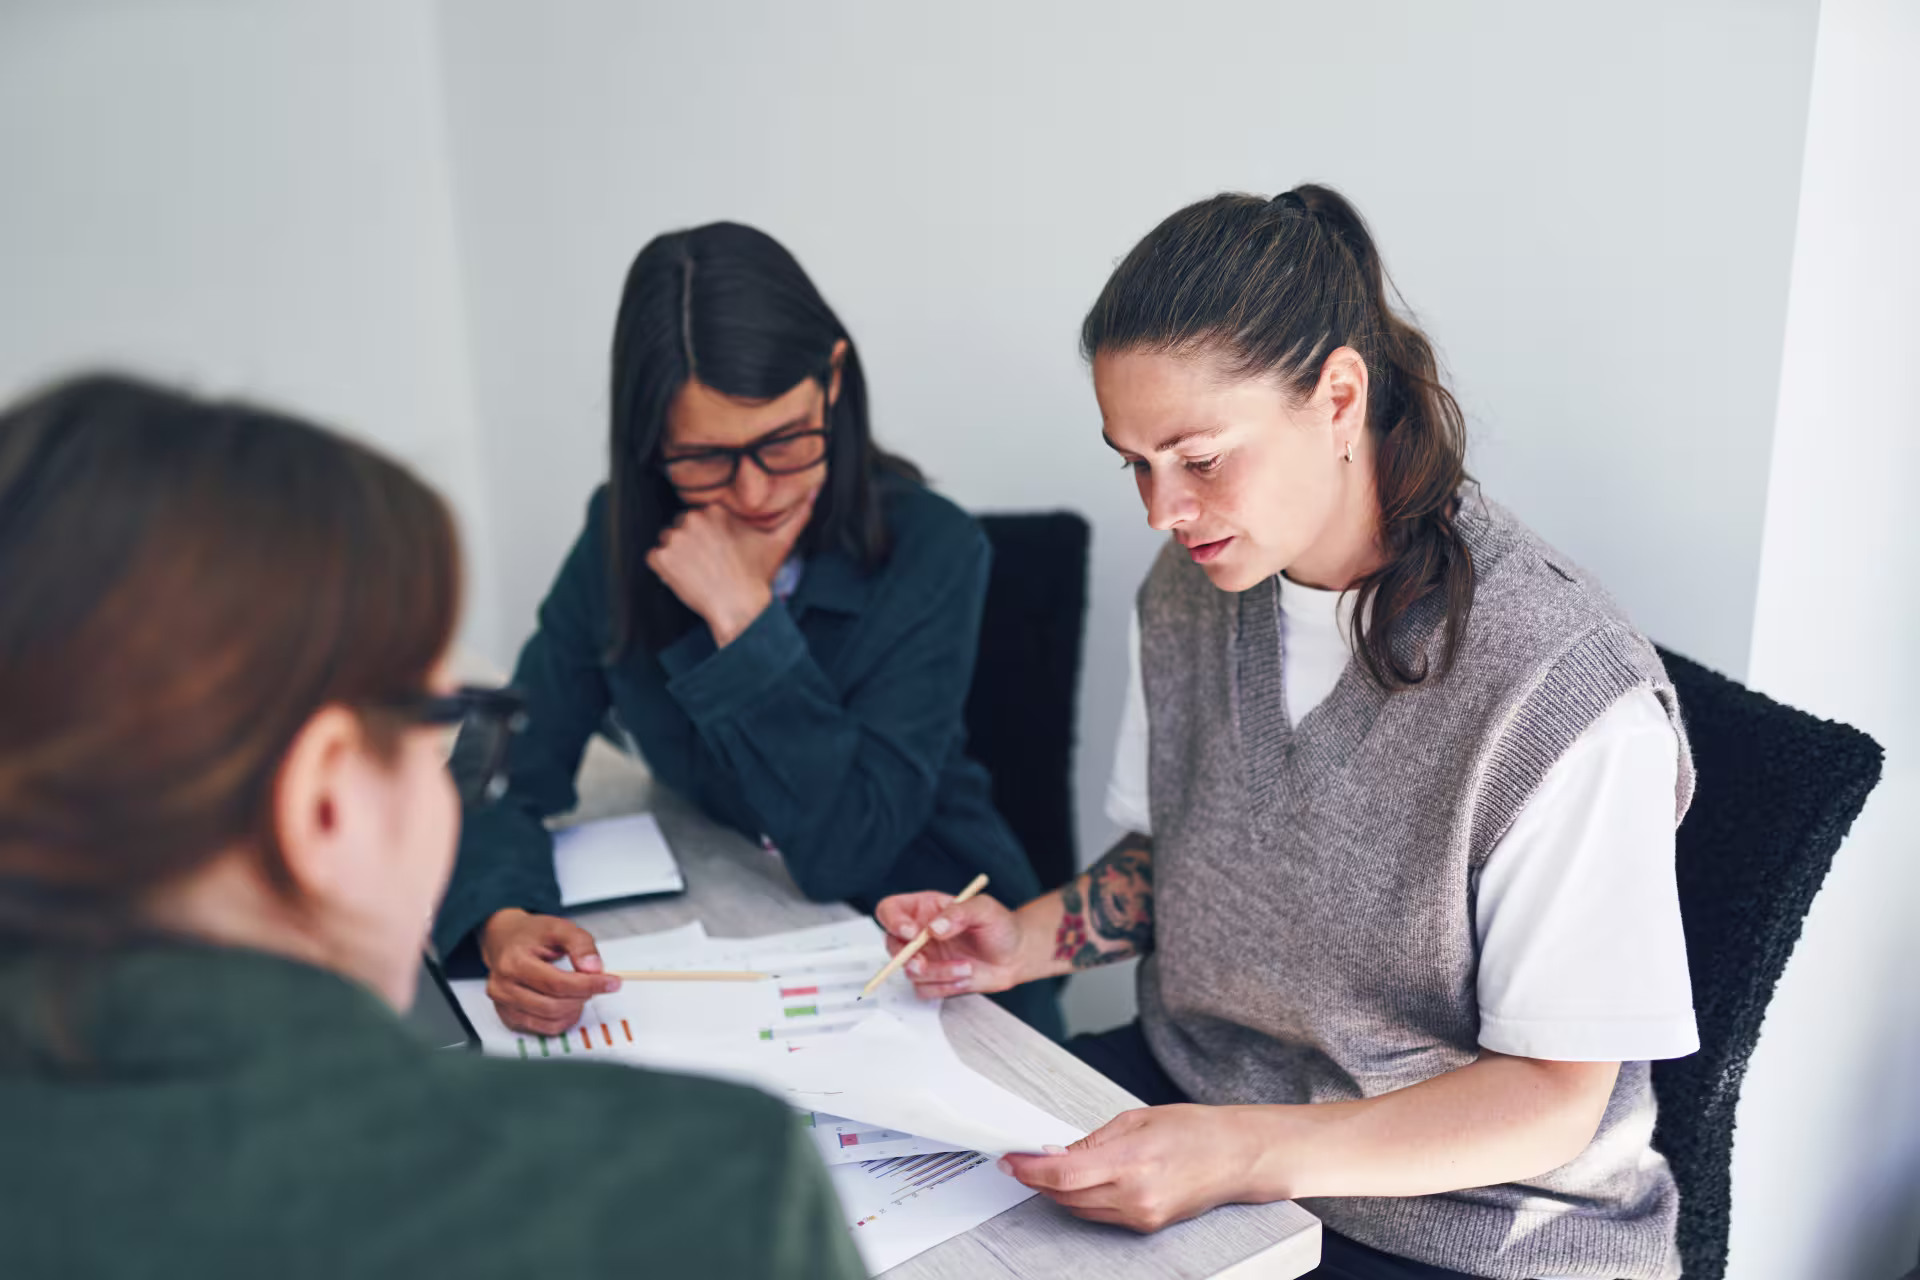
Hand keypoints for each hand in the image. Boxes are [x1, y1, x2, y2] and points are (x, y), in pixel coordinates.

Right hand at [478, 908, 620, 1034]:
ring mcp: (503, 1005)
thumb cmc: (530, 934)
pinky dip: (563, 1020)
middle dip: (583, 996)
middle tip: (595, 983)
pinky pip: (543, 1029)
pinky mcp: (508, 1017)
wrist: (503, 939)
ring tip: (580, 991)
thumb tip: (594, 968)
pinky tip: (569, 1004)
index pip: (557, 983)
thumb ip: (580, 944)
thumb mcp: (559, 927)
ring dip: (574, 1009)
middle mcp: (504, 987)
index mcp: (515, 962)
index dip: (589, 985)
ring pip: (550, 1020)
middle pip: (554, 1005)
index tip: (612, 983)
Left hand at [646, 488, 816, 645]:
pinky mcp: (661, 559)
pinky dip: (663, 569)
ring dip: (676, 556)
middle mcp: (691, 519)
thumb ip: (798, 515)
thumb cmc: (756, 577)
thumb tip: (815, 493)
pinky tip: (683, 579)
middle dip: (691, 543)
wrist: (739, 607)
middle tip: (708, 564)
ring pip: (668, 542)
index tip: (718, 551)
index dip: (708, 535)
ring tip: (697, 572)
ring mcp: (674, 539)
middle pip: (681, 527)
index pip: (700, 515)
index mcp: (714, 510)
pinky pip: (653, 558)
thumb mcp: (779, 542)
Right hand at [874, 890, 1027, 995]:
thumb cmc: (1000, 926)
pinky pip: (924, 990)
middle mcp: (920, 933)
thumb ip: (958, 913)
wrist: (1016, 955)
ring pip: (910, 971)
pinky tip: (964, 976)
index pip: (890, 910)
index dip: (893, 921)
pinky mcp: (933, 979)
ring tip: (966, 967)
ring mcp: (925, 958)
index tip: (912, 933)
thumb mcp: (984, 909)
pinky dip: (944, 987)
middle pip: (892, 945)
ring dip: (938, 973)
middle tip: (923, 962)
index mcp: (925, 908)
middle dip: (906, 957)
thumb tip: (934, 927)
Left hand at [1000, 1105, 1263, 1232]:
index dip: (1030, 1170)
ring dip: (1059, 1191)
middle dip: (1039, 1179)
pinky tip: (1082, 1181)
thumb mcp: (1136, 1119)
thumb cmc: (1195, 1130)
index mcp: (1130, 1162)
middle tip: (1023, 1160)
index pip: (1063, 1174)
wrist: (1238, 1156)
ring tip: (1050, 1168)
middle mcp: (1134, 1196)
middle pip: (1066, 1196)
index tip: (1011, 1161)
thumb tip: (1056, 1152)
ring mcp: (1141, 1216)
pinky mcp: (1147, 1226)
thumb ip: (1091, 1140)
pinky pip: (1101, 1215)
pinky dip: (1084, 1199)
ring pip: (1080, 1209)